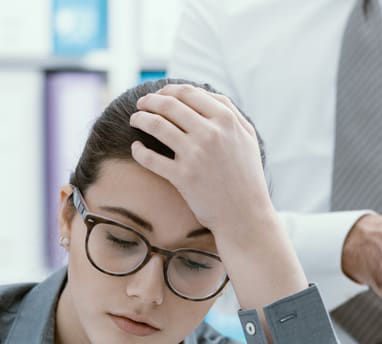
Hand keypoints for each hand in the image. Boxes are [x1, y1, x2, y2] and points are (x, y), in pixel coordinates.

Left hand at [129, 83, 275, 242]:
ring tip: (134, 119)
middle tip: (141, 103)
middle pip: (169, 105)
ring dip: (140, 118)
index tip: (159, 94)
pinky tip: (135, 148)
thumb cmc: (246, 176)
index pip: (189, 93)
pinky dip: (138, 150)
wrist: (245, 215)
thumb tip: (205, 94)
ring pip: (157, 125)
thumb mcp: (247, 138)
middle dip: (150, 101)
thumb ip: (230, 113)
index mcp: (226, 120)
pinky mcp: (182, 177)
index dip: (169, 90)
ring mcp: (195, 155)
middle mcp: (210, 133)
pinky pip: (150, 158)